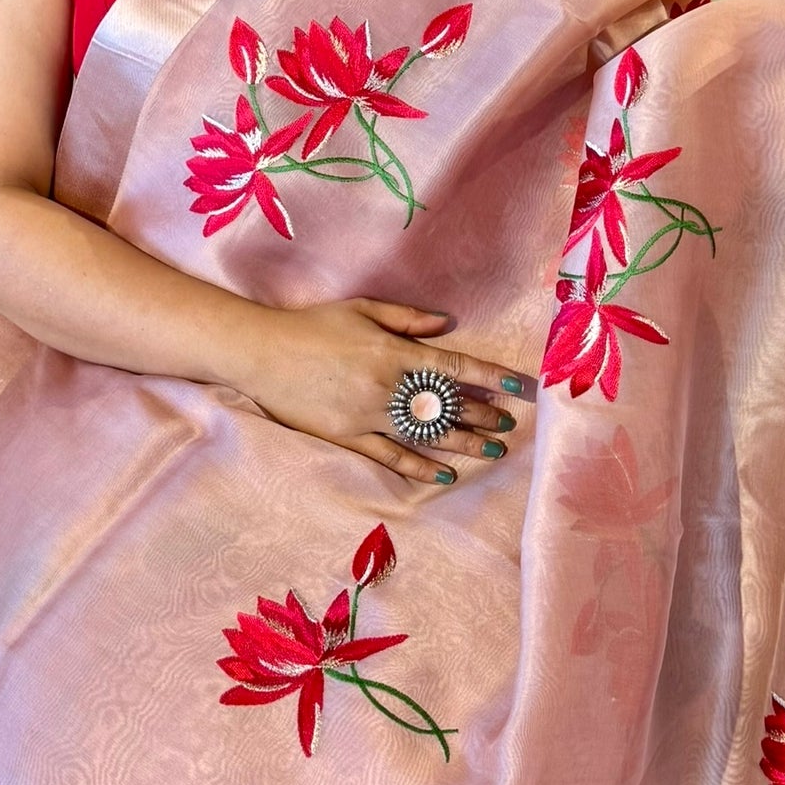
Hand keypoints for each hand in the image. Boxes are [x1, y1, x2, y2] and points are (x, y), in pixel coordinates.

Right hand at [224, 297, 529, 486]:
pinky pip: (391, 456)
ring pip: (425, 434)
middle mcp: (386, 386)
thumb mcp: (363, 310)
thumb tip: (447, 324)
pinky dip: (420, 466)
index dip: (491, 378)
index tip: (520, 388)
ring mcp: (367, 415)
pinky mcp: (348, 437)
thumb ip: (407, 319)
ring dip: (462, 443)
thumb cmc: (314, 326)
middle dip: (481, 415)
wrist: (263, 353)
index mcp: (393, 352)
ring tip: (491, 451)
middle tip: (508, 424)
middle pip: (445, 405)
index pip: (455, 367)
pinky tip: (445, 474)